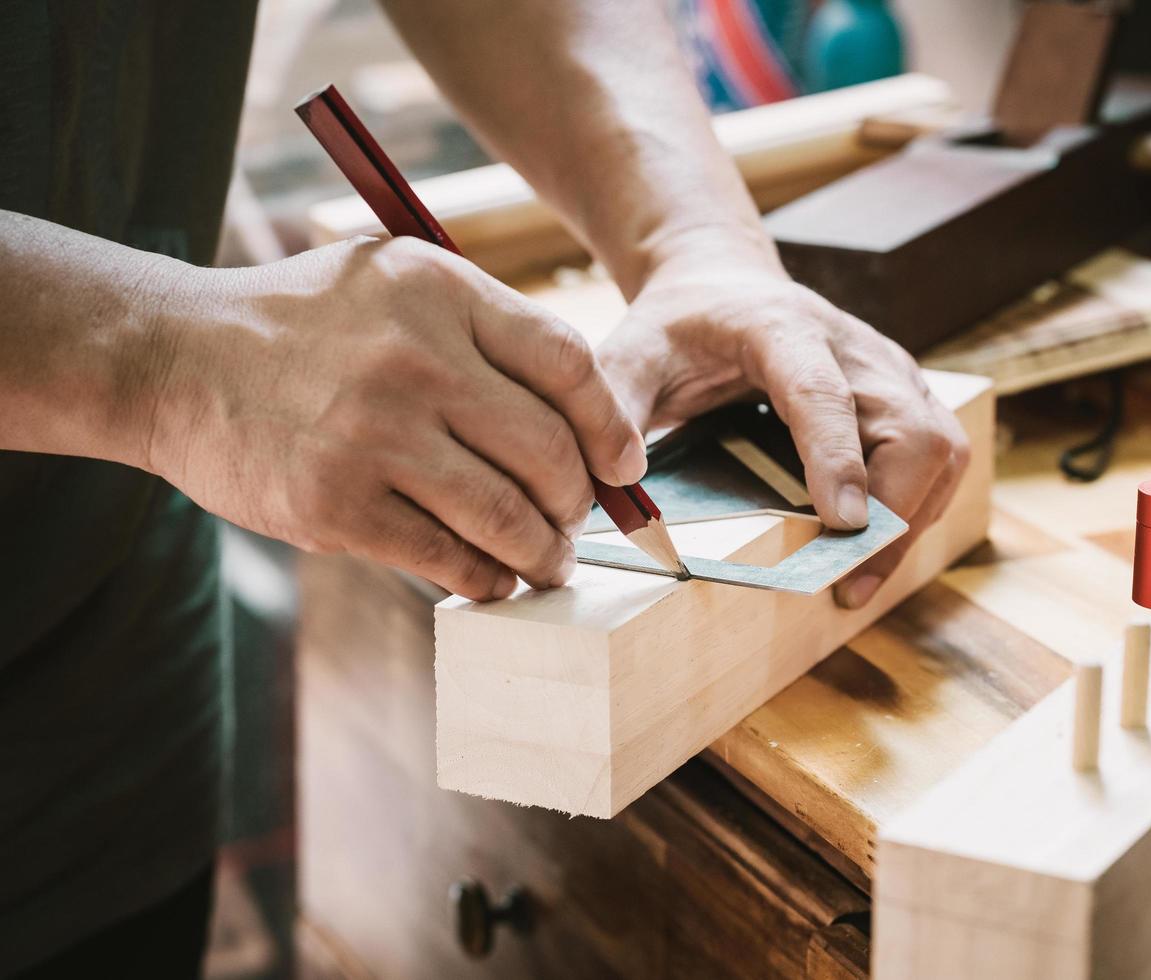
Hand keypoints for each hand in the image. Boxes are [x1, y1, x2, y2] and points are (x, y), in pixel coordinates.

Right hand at [145, 236, 645, 599]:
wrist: (176, 359)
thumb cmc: (308, 324)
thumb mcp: (396, 277)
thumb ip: (485, 326)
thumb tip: (589, 416)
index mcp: (442, 292)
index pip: (570, 365)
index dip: (612, 427)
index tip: (624, 464)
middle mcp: (417, 361)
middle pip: (549, 451)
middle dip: (579, 503)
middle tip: (577, 521)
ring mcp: (376, 436)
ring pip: (506, 516)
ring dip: (543, 553)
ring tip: (548, 562)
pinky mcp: (337, 504)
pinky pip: (446, 557)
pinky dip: (485, 578)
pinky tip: (493, 579)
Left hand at [598, 238, 968, 608]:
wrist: (725, 284)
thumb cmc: (681, 325)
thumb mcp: (631, 351)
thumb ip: (615, 405)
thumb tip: (616, 480)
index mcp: (784, 330)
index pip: (824, 395)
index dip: (838, 458)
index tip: (841, 523)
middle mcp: (855, 347)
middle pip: (911, 430)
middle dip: (892, 513)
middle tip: (845, 582)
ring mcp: (891, 370)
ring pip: (940, 449)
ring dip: (911, 520)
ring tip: (857, 579)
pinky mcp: (907, 394)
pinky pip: (940, 458)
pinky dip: (918, 509)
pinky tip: (873, 550)